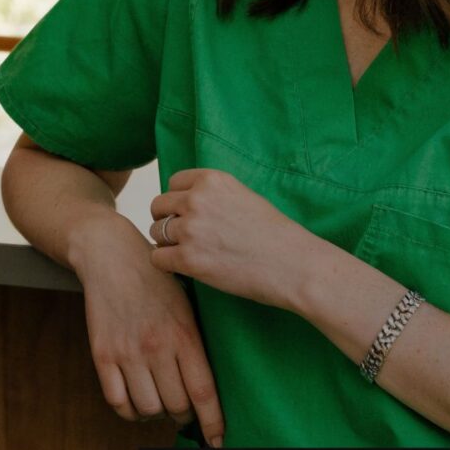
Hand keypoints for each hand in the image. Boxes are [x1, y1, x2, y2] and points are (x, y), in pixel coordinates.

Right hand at [68, 215, 227, 446]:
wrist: (112, 256)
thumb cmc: (158, 283)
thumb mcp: (188, 306)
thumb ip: (196, 345)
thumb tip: (208, 391)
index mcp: (185, 334)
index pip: (204, 392)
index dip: (214, 424)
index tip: (219, 441)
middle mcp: (157, 346)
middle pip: (176, 406)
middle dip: (184, 415)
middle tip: (185, 408)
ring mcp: (127, 352)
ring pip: (148, 409)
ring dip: (157, 413)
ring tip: (161, 401)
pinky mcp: (102, 354)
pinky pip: (118, 402)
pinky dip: (130, 410)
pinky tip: (138, 400)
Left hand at [146, 169, 324, 311]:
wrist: (294, 265)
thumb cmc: (275, 235)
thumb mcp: (244, 197)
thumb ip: (214, 196)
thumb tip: (183, 203)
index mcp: (212, 180)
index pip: (173, 182)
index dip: (179, 201)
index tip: (191, 216)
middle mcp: (197, 200)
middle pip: (159, 206)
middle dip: (168, 222)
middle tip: (187, 238)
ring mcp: (191, 230)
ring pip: (156, 233)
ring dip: (168, 244)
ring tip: (191, 254)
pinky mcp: (188, 260)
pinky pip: (157, 259)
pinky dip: (167, 266)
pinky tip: (186, 269)